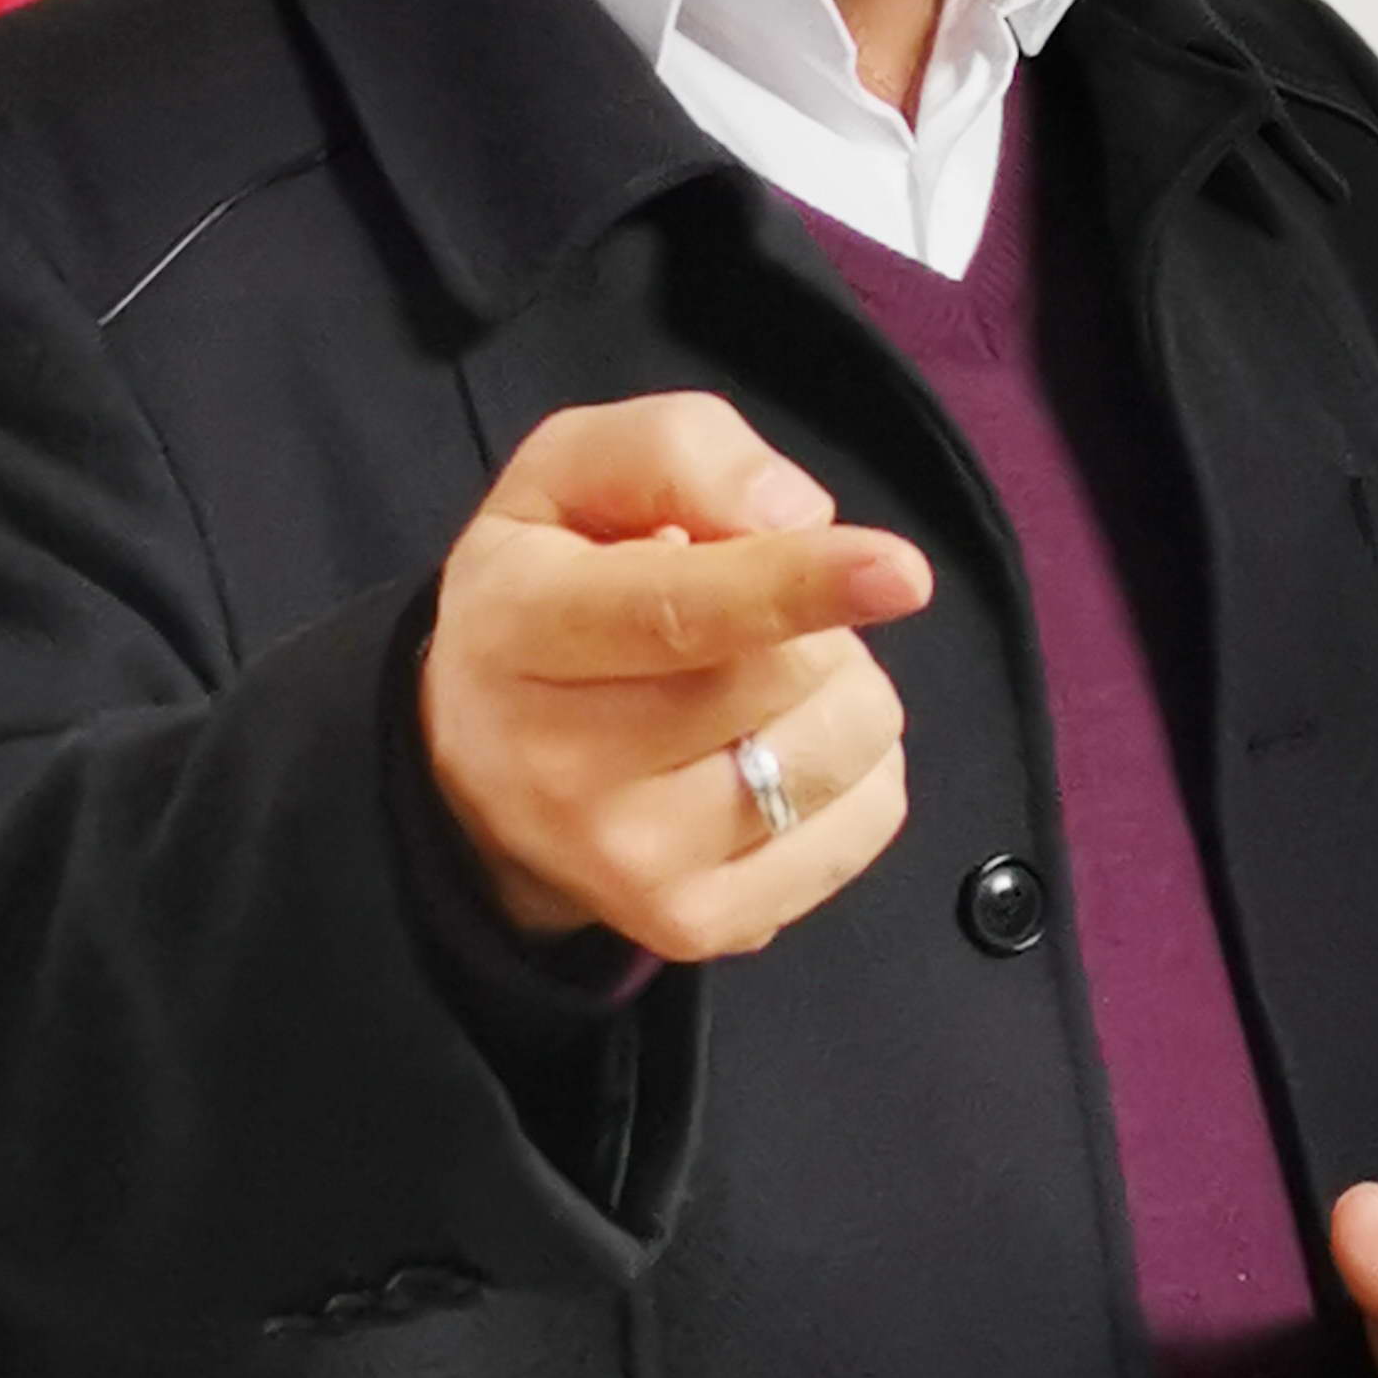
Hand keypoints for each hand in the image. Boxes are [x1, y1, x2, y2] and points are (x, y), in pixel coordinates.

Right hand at [420, 392, 931, 960]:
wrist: (476, 772)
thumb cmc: (546, 585)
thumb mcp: (567, 474)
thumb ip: (673, 453)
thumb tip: (799, 518)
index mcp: (522, 628)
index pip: (675, 613)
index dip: (795, 585)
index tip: (901, 571)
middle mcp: (563, 766)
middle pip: (782, 673)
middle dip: (811, 616)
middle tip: (749, 613)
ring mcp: (632, 864)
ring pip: (839, 748)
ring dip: (836, 686)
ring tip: (757, 680)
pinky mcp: (700, 925)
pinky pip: (865, 821)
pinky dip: (856, 765)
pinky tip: (776, 745)